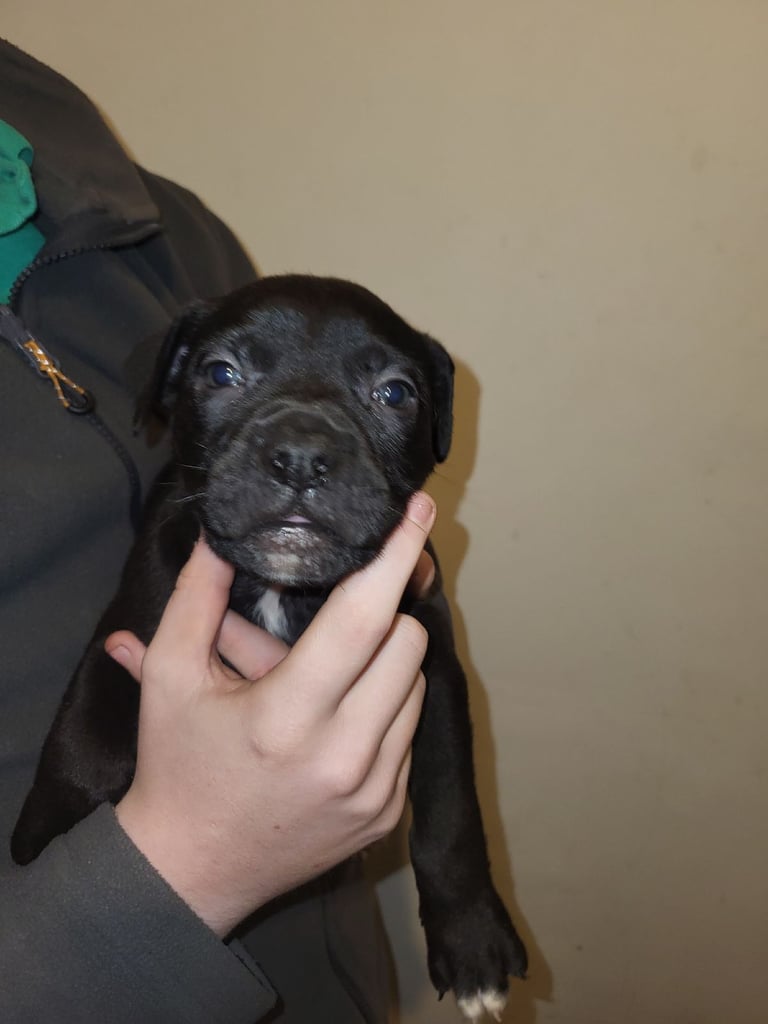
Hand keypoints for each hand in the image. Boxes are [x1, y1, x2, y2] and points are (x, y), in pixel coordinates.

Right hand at [108, 493, 435, 935]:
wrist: (190, 870)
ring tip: (332, 671)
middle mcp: (343, 756)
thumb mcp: (170, 675)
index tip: (417, 511)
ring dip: (386, 662)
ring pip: (415, 685)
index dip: (395, 557)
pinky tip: (340, 717)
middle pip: (407, 643)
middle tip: (347, 608)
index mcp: (286, 717)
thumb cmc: (177, 765)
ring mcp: (375, 790)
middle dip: (384, 611)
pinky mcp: (390, 813)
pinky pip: (409, 732)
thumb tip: (220, 534)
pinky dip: (385, 709)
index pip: (362, 619)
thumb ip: (196, 597)